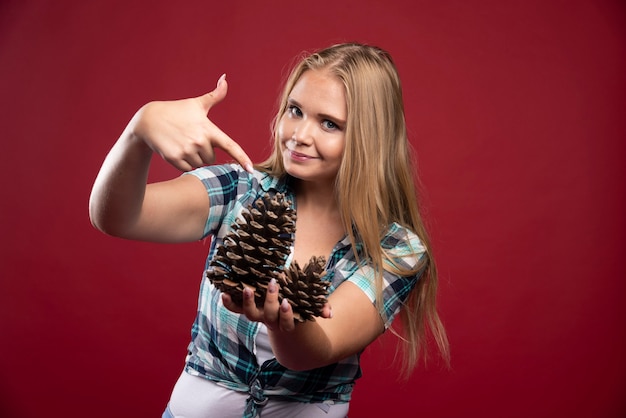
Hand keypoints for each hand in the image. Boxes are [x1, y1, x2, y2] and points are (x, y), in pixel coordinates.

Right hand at [131, 74, 252, 172]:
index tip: (251, 169)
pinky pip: (188, 168)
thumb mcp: (196, 104)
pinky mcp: (176, 159)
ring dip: (194, 158)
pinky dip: (184, 162)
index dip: (242, 158)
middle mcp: (200, 141)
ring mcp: (187, 151)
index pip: (230, 145)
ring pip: (200, 164)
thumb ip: (215, 95)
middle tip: (192, 139)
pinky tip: (177, 149)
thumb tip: (225, 78)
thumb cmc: (176, 111)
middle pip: (212, 159)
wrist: (149, 121)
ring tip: (183, 143)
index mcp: (208, 129)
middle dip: (204, 152)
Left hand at [221, 278, 332, 331]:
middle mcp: (270, 320)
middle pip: (268, 315)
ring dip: (248, 302)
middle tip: (273, 283)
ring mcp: (258, 315)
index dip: (286, 314)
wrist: (283, 322)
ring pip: (251, 314)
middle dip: (270, 300)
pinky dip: (229, 303)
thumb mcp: (310, 308)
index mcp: (286, 322)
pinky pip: (236, 309)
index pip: (286, 322)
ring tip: (247, 288)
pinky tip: (224, 292)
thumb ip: (320, 308)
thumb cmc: (299, 308)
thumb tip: (329, 314)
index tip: (288, 302)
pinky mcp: (247, 309)